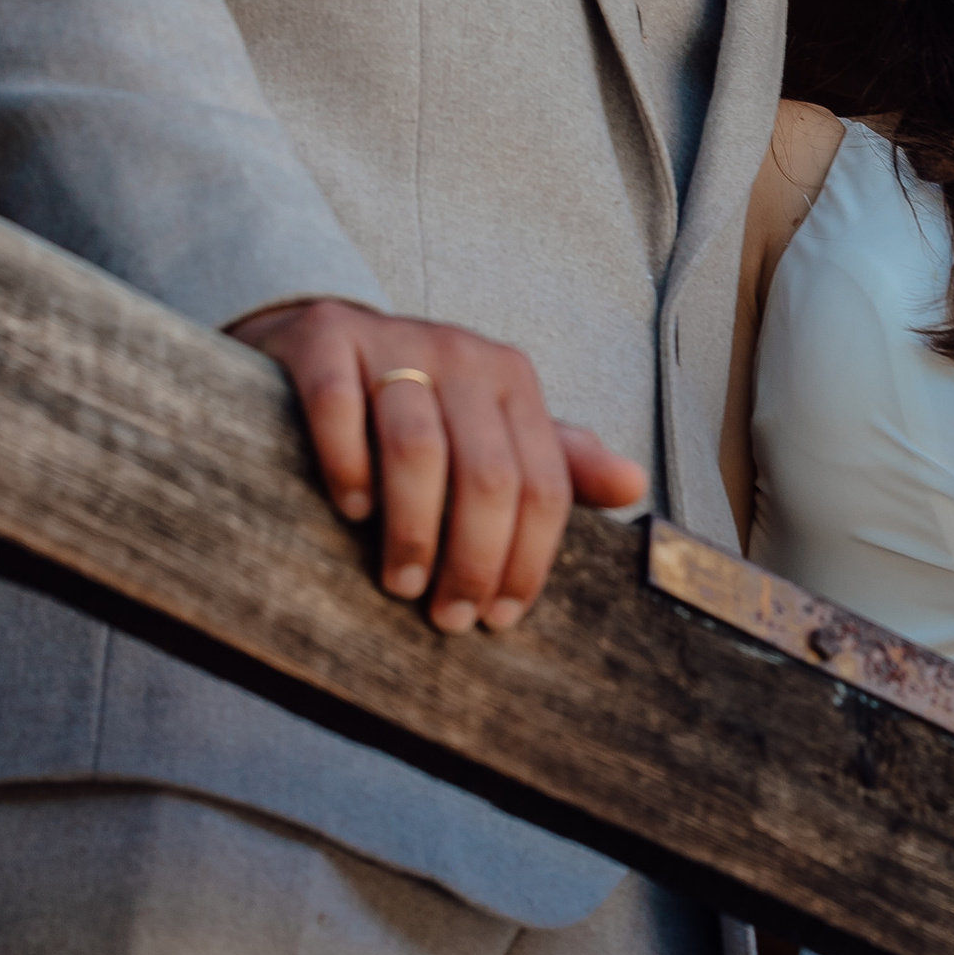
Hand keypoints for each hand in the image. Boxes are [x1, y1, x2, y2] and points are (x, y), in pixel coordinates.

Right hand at [234, 300, 645, 633]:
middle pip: (487, 475)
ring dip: (412, 529)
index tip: (498, 618)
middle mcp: (463, 354)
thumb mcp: (490, 431)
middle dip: (473, 560)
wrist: (319, 336)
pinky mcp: (324, 338)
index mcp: (514, 381)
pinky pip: (339, 405)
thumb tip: (634, 484)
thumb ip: (555, 462)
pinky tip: (353, 508)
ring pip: (418, 447)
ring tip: (400, 582)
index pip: (543, 485)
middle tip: (447, 615)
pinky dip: (348, 464)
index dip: (527, 561)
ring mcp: (391, 340)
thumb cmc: (416, 405)